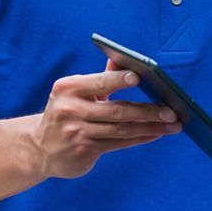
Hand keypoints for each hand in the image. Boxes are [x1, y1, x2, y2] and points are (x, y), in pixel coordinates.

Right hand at [32, 65, 179, 179]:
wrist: (39, 148)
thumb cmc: (65, 113)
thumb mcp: (75, 92)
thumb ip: (100, 78)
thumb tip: (123, 59)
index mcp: (68, 88)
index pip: (99, 83)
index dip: (119, 80)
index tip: (139, 76)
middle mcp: (71, 110)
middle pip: (117, 110)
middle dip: (148, 111)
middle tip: (172, 111)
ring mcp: (77, 133)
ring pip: (122, 130)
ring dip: (151, 127)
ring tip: (173, 125)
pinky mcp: (84, 151)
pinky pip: (119, 143)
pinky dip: (140, 138)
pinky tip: (156, 134)